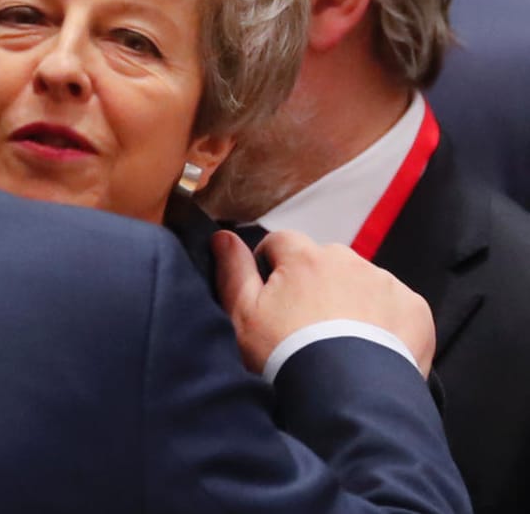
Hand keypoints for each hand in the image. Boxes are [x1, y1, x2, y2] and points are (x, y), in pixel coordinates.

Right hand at [213, 229, 434, 376]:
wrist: (345, 399)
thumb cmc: (286, 356)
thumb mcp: (243, 315)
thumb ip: (233, 270)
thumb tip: (223, 237)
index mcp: (305, 257)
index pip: (282, 242)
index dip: (272, 266)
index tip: (272, 298)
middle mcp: (348, 260)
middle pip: (325, 261)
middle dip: (315, 283)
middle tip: (307, 326)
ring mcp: (385, 283)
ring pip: (360, 282)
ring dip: (350, 300)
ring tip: (340, 342)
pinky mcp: (414, 309)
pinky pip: (394, 304)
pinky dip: (384, 320)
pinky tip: (368, 347)